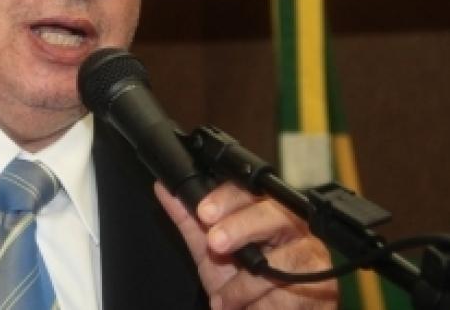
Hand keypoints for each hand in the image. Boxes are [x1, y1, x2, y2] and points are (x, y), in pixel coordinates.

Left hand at [155, 181, 337, 308]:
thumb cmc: (243, 288)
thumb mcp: (210, 253)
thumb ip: (190, 221)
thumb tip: (164, 188)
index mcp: (267, 210)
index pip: (250, 190)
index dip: (227, 197)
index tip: (203, 212)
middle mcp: (294, 227)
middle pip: (274, 213)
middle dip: (241, 226)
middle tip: (215, 244)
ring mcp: (312, 256)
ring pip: (281, 258)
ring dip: (244, 284)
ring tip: (225, 298)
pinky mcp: (323, 288)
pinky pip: (289, 292)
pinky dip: (261, 305)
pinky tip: (249, 309)